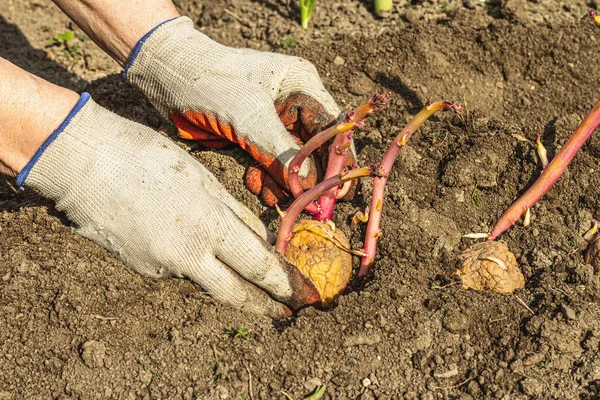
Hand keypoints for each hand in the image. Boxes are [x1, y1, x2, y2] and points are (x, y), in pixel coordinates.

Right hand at [17, 93, 320, 317]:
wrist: (81, 163)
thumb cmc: (146, 156)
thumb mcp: (202, 177)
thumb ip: (234, 212)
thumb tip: (258, 238)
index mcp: (210, 225)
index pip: (259, 266)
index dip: (284, 283)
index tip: (302, 294)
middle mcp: (188, 255)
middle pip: (236, 293)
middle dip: (265, 304)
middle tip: (286, 312)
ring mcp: (162, 267)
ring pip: (206, 277)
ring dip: (225, 274)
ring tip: (232, 260)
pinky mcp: (142, 268)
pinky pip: (178, 266)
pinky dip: (188, 256)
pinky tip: (175, 232)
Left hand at [124, 17, 356, 205]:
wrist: (166, 78)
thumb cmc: (209, 82)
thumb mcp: (248, 116)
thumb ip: (281, 151)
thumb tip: (310, 186)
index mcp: (301, 85)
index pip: (333, 126)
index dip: (338, 159)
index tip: (336, 190)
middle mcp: (293, 104)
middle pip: (316, 148)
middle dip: (311, 177)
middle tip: (310, 205)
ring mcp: (273, 123)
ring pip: (292, 162)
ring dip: (285, 183)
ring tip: (274, 197)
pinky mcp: (254, 138)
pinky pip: (270, 165)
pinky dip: (266, 179)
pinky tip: (257, 187)